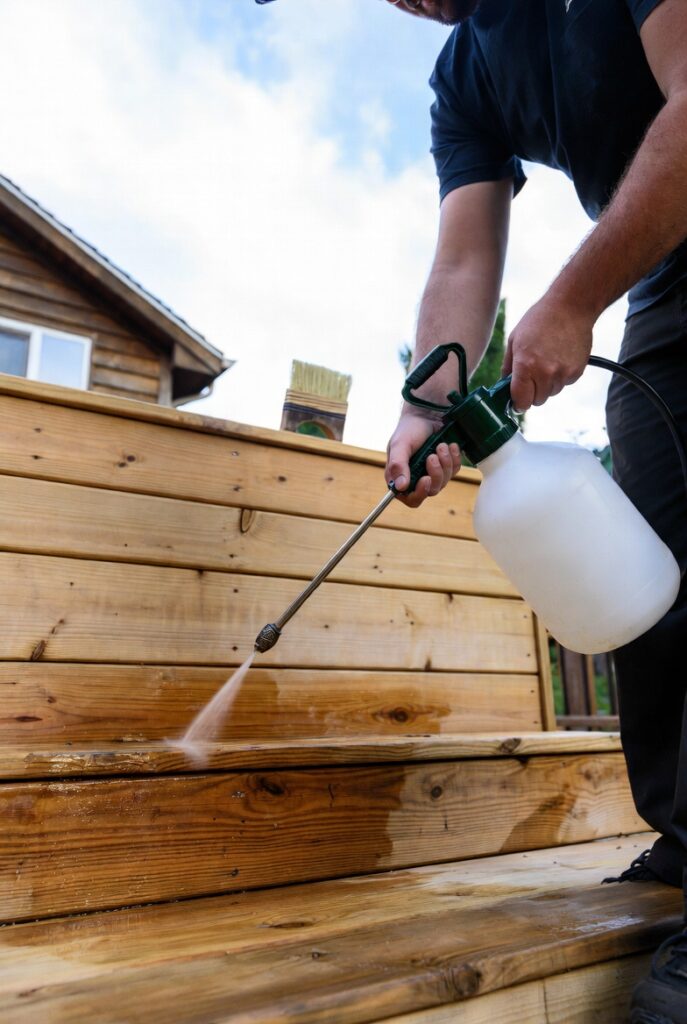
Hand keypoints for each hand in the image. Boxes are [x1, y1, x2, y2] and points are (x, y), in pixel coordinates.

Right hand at [385, 410, 460, 507]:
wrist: (426, 414)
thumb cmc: (409, 429)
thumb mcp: (400, 445)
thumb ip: (398, 465)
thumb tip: (400, 487)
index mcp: (401, 477)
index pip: (410, 498)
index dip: (419, 493)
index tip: (426, 479)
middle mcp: (416, 478)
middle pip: (431, 491)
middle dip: (435, 473)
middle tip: (433, 456)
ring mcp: (432, 473)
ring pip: (444, 481)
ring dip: (445, 463)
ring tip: (441, 445)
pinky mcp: (446, 466)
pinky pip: (454, 471)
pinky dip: (454, 458)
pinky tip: (450, 445)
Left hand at [502, 294, 594, 411]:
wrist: (571, 307)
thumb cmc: (540, 320)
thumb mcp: (515, 340)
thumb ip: (508, 366)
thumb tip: (504, 384)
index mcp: (526, 365)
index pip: (521, 400)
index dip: (517, 403)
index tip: (517, 402)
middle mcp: (545, 373)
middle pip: (537, 401)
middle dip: (532, 392)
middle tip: (532, 376)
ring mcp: (563, 373)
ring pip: (551, 393)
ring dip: (547, 384)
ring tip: (547, 361)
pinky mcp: (577, 371)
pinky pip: (565, 384)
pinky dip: (561, 376)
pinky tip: (559, 358)